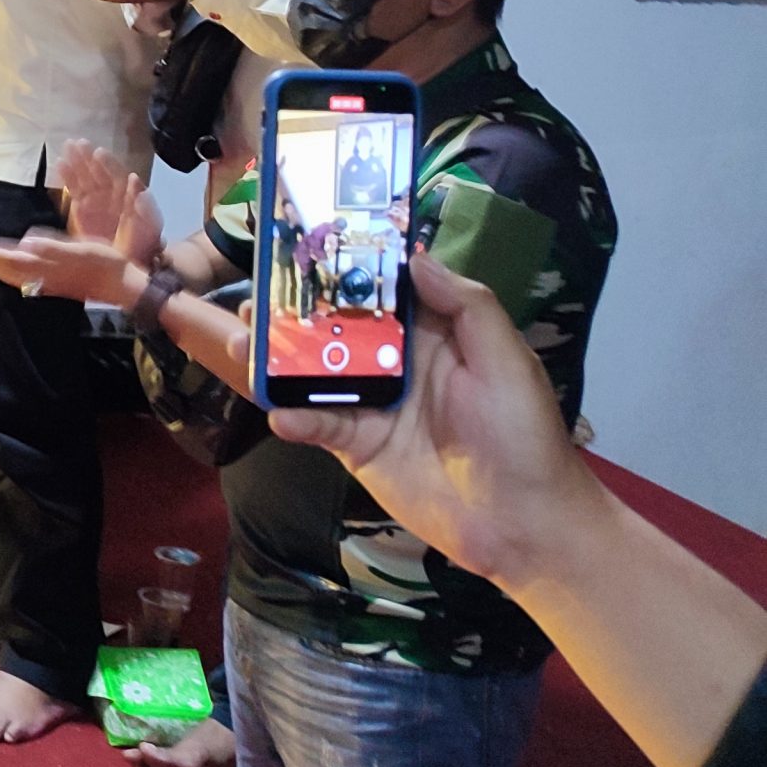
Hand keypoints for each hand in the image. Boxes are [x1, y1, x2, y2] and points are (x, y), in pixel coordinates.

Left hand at [0, 228, 140, 307]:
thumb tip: (25, 243)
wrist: (122, 285)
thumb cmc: (104, 263)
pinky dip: (17, 277)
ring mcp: (52, 284)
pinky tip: (19, 277)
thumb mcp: (80, 249)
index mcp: (47, 266)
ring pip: (19, 278)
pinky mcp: (59, 286)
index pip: (13, 259)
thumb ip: (52, 247)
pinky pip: (29, 282)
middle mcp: (45, 277)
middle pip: (11, 270)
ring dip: (2, 270)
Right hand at [53, 139, 163, 267]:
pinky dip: (66, 177)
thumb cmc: (142, 243)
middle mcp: (110, 193)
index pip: (116, 175)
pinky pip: (73, 189)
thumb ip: (143, 202)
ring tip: (66, 147)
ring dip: (76, 162)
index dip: (108, 164)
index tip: (98, 152)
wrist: (128, 263)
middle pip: (98, 172)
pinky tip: (59, 164)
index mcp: (127, 195)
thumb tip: (134, 178)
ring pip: (84, 177)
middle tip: (77, 143)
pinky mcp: (81, 209)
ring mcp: (95, 200)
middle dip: (88, 157)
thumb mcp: (149, 224)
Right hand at [268, 250, 595, 587]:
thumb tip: (416, 259)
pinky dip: (294, 417)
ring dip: (277, 357)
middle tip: (254, 296)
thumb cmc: (524, 436)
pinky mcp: (357, 445)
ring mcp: (371, 404)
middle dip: (292, 309)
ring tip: (242, 342)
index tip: (303, 242)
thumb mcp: (508, 363)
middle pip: (335, 326)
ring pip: (314, 372)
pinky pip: (318, 424)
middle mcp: (395, 362)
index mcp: (432, 334)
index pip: (382, 290)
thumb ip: (467, 308)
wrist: (521, 524)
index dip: (346, 265)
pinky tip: (282, 414)